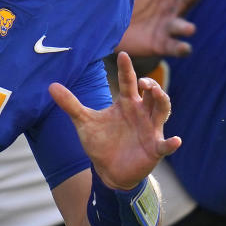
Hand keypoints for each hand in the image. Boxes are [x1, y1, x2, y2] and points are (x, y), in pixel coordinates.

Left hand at [50, 52, 180, 190]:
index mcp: (126, 103)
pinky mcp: (155, 148)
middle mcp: (142, 113)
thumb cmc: (100, 142)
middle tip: (142, 81)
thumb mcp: (84, 121)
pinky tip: (175, 140)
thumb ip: (70, 104)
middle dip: (150, 85)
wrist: (109, 171)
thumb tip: (50, 85)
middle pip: (152, 94)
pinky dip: (172, 143)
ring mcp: (150, 130)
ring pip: (162, 111)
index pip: (128, 82)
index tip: (123, 54)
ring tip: (157, 93)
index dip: (127, 69)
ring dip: (162, 101)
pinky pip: (166, 145)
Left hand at [117, 0, 209, 58]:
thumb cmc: (127, 2)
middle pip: (186, 0)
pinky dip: (181, 48)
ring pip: (182, 26)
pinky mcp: (162, 45)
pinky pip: (174, 47)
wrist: (112, 29)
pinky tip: (185, 47)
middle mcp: (172, 10)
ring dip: (186, 27)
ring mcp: (168, 28)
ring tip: (190, 28)